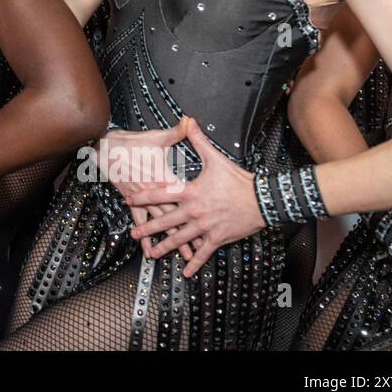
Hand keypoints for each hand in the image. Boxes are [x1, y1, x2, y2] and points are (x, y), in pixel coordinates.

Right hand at [86, 122, 196, 262]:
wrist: (107, 148)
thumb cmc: (132, 142)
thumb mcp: (156, 137)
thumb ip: (177, 132)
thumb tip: (190, 121)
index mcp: (164, 177)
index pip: (185, 198)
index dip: (199, 210)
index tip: (212, 221)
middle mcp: (155, 192)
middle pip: (176, 216)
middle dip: (189, 233)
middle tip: (202, 248)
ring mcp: (143, 198)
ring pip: (161, 222)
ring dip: (171, 239)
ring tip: (184, 254)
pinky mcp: (132, 200)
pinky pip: (141, 221)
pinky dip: (145, 236)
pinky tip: (149, 249)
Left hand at [127, 118, 262, 277]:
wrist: (263, 200)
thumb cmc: (239, 180)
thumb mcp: (215, 158)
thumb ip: (198, 140)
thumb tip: (188, 120)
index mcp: (190, 193)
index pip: (161, 194)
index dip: (143, 197)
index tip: (129, 199)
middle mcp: (194, 212)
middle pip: (165, 221)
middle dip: (147, 228)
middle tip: (133, 233)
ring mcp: (205, 227)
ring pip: (180, 239)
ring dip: (164, 247)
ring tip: (151, 253)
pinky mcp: (218, 238)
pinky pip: (203, 252)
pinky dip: (194, 262)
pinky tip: (186, 271)